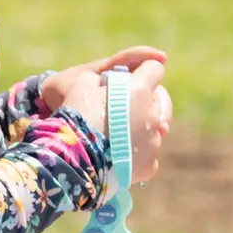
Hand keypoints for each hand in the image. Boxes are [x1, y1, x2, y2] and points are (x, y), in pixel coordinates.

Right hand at [47, 46, 172, 176]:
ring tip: (117, 135)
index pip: (155, 69)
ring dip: (139, 128)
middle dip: (144, 101)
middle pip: (158, 101)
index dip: (144, 71)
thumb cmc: (76, 116)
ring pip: (152, 129)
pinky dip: (136, 154)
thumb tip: (108, 82)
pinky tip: (119, 155)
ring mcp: (154, 141)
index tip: (134, 77)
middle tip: (124, 108)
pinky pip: (148, 155)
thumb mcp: (83, 84)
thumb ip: (102, 78)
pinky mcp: (149, 164)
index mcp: (140, 90)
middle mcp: (153, 115)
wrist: (73, 157)